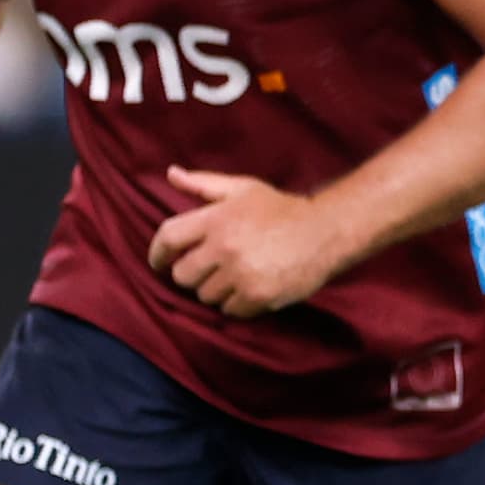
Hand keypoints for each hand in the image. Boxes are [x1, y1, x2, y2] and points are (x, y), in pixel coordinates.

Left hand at [149, 167, 351, 317]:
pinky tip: (251, 288)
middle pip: (183, 275)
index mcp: (216, 219)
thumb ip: (204, 184)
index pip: (168, 238)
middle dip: (193, 273)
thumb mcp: (243, 189)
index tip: (159, 262)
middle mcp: (224, 247)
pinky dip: (237, 304)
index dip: (157, 253)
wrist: (327, 232)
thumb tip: (171, 174)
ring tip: (236, 277)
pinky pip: (229, 310)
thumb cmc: (282, 209)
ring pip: (205, 295)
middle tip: (210, 269)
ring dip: (216, 290)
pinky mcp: (257, 297)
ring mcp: (240, 274)